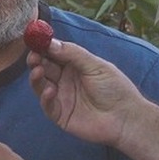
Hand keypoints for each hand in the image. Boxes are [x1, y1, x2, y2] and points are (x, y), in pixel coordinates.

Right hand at [27, 39, 145, 146]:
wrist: (125, 118)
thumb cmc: (115, 89)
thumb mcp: (96, 66)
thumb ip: (73, 54)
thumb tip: (51, 43)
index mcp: (75, 65)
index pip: (54, 53)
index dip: (44, 47)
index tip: (35, 40)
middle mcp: (65, 80)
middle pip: (45, 67)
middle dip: (36, 60)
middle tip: (33, 56)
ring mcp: (62, 97)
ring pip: (41, 85)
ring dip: (36, 77)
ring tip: (38, 71)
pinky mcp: (60, 115)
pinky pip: (47, 105)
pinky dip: (45, 97)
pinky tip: (50, 90)